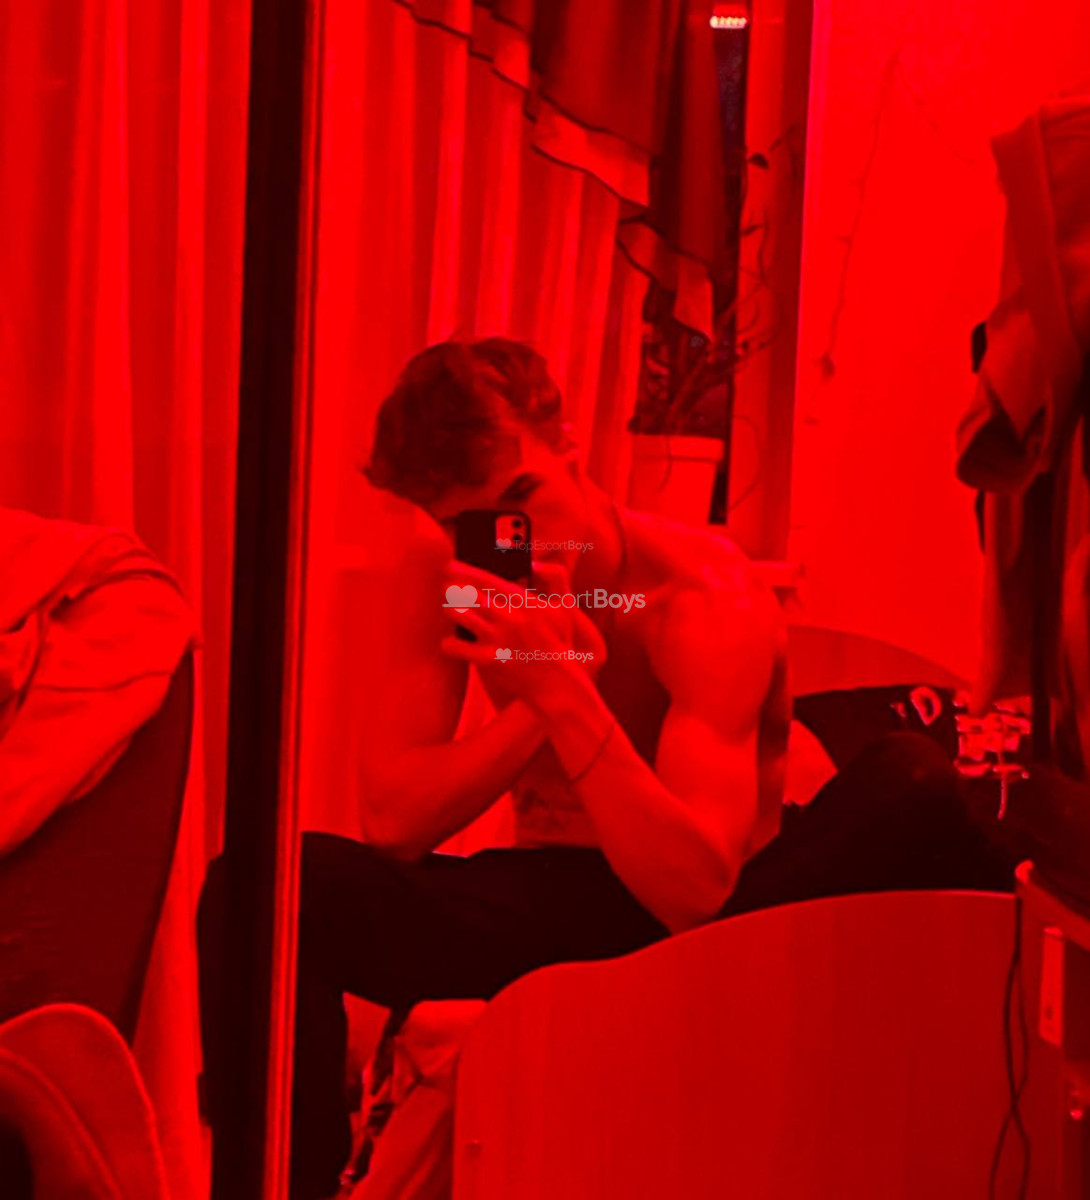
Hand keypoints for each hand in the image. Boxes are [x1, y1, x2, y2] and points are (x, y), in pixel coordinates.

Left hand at [438, 560, 604, 709]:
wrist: (556, 683)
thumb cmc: (558, 643)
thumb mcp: (564, 607)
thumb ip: (556, 577)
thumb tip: (534, 563)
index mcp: (524, 601)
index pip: (486, 578)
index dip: (464, 570)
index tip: (449, 565)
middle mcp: (508, 616)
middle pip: (468, 593)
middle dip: (452, 589)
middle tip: (447, 589)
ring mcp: (497, 638)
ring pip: (459, 614)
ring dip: (450, 610)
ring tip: (449, 610)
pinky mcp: (488, 660)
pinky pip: (456, 646)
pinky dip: (449, 644)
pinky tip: (450, 643)